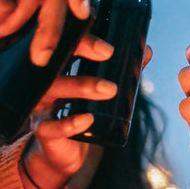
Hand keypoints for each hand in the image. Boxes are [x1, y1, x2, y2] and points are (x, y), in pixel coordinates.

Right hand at [18, 39, 154, 188]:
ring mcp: (41, 105)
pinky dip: (69, 123)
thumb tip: (148, 51)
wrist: (62, 151)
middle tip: (108, 53)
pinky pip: (51, 126)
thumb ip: (123, 71)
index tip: (108, 45)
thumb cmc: (81, 111)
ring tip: (109, 89)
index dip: (84, 37)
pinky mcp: (42, 130)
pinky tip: (88, 119)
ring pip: (54, 89)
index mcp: (59, 66)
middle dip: (81, 50)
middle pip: (57, 57)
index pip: (67, 42)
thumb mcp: (100, 89)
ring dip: (81, 86)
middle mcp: (45, 81)